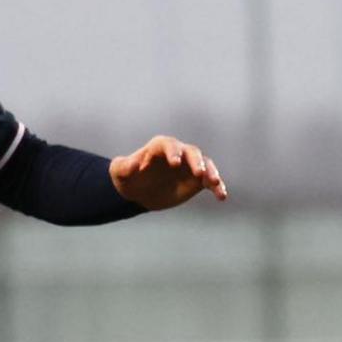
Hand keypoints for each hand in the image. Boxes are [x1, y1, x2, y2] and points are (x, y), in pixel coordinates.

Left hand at [110, 135, 226, 208]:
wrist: (139, 191)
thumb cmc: (127, 177)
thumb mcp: (120, 172)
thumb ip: (125, 166)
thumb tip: (134, 164)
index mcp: (159, 147)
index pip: (169, 145)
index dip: (173, 152)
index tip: (175, 164)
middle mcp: (178, 153)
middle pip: (191, 152)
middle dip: (196, 161)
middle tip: (199, 173)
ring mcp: (189, 166)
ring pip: (205, 165)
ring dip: (212, 172)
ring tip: (215, 183)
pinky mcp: (197, 181)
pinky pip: (210, 182)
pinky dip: (217, 187)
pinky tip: (222, 197)